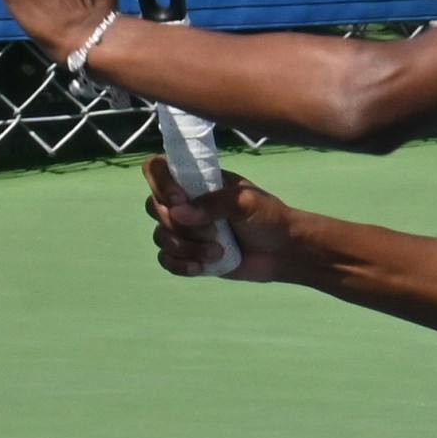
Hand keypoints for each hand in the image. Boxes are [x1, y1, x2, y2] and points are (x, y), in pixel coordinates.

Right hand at [143, 157, 295, 281]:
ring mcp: (186, 229)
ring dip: (186, 248)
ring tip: (217, 252)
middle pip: (153, 207)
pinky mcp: (189, 254)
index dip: (160, 184)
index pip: (158, 169)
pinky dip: (180, 265)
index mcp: (197, 180)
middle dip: (179, 225)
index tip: (180, 200)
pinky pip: (166, 260)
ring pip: (160, 236)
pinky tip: (201, 268)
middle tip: (213, 232)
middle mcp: (185, 202)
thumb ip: (213, 204)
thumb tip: (178, 212)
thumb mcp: (246, 202)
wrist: (282, 251)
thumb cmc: (268, 217)